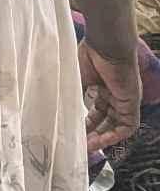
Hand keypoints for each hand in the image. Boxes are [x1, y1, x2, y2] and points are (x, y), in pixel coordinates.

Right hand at [79, 39, 142, 161]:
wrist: (105, 43)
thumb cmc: (89, 55)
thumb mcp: (76, 80)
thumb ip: (72, 96)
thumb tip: (59, 111)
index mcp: (103, 87)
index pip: (97, 112)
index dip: (86, 124)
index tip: (73, 133)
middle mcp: (116, 95)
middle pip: (106, 120)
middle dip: (93, 134)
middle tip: (78, 145)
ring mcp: (125, 99)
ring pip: (116, 125)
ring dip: (102, 138)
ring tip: (86, 147)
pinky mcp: (132, 102)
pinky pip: (127, 126)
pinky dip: (114, 136)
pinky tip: (99, 142)